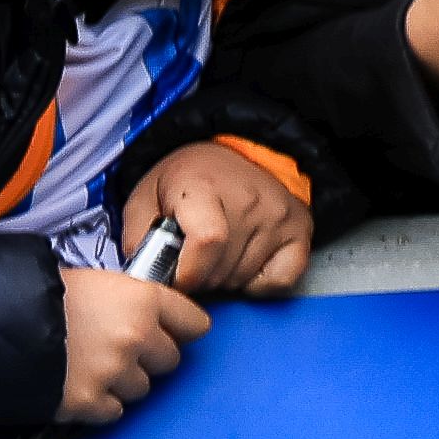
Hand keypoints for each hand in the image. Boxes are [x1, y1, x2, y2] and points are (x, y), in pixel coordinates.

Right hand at [55, 262, 206, 424]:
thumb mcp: (94, 281)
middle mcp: (136, 336)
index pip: (195, 324)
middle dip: (145, 358)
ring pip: (141, 389)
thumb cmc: (34, 294)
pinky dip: (96, 404)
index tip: (163, 331)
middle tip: (111, 349)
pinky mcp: (88, 402)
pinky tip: (75, 384)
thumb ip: (130, 301)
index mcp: (142, 299)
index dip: (177, 328)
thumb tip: (150, 318)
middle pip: (169, 361)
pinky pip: (112, 412)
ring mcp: (114, 372)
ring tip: (86, 366)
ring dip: (119, 382)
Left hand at [123, 139, 311, 298]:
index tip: (176, 278)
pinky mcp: (300, 230)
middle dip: (198, 277)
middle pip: (221, 268)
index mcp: (203, 188)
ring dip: (223, 279)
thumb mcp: (147, 195)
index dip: (188, 272)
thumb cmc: (189, 179)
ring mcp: (278, 216)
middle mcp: (248, 201)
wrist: (238, 153)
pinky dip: (258, 284)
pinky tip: (243, 265)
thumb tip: (143, 272)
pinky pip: (280, 281)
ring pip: (244, 278)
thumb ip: (137, 233)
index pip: (208, 240)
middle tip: (190, 262)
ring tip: (214, 256)